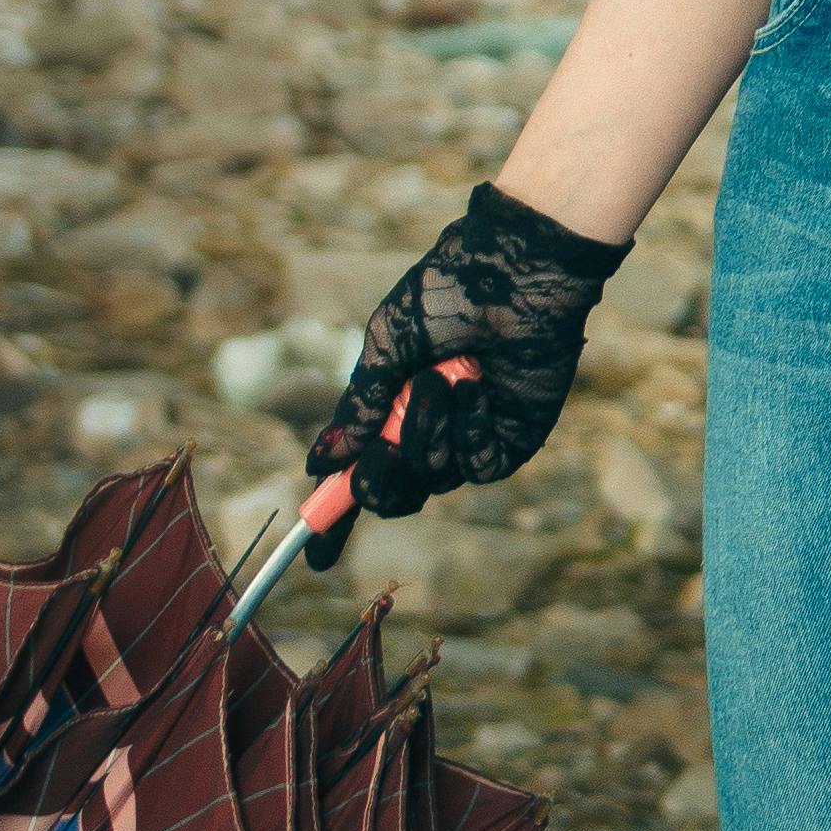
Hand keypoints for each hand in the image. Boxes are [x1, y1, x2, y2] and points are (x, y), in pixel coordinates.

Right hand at [304, 180, 630, 565]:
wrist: (512, 271)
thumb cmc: (447, 293)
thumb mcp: (385, 347)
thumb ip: (358, 406)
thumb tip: (320, 462)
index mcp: (390, 409)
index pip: (358, 474)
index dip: (336, 517)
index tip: (315, 558)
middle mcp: (427, 431)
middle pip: (392, 494)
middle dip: (378, 478)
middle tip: (379, 445)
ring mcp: (469, 438)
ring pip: (432, 478)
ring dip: (426, 432)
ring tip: (441, 377)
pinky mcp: (514, 440)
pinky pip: (479, 465)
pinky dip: (469, 431)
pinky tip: (477, 388)